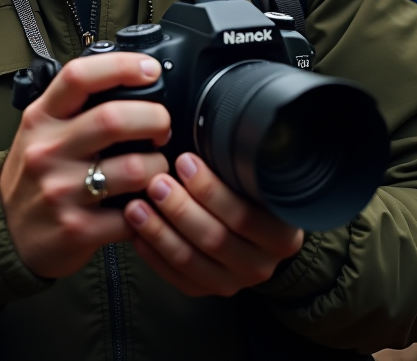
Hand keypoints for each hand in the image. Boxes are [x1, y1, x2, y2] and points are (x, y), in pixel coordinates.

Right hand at [0, 53, 170, 278]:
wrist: (4, 233)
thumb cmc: (34, 175)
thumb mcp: (41, 130)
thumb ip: (75, 107)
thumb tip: (131, 83)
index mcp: (41, 118)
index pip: (79, 76)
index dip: (121, 66)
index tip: (150, 69)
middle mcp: (48, 150)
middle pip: (114, 119)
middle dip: (155, 118)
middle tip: (162, 126)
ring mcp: (61, 191)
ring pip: (134, 168)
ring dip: (159, 166)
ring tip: (155, 168)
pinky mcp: (77, 229)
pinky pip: (133, 214)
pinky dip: (150, 207)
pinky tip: (145, 202)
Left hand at [124, 152, 303, 295]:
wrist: (257, 233)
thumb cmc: (251, 192)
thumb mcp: (256, 177)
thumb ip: (237, 164)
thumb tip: (203, 127)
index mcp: (280, 233)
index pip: (244, 215)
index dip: (210, 189)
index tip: (185, 160)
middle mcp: (261, 263)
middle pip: (214, 238)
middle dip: (180, 208)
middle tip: (156, 181)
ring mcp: (233, 281)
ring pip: (190, 260)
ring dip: (159, 231)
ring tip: (136, 206)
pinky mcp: (206, 290)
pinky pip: (176, 277)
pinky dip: (152, 254)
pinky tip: (136, 232)